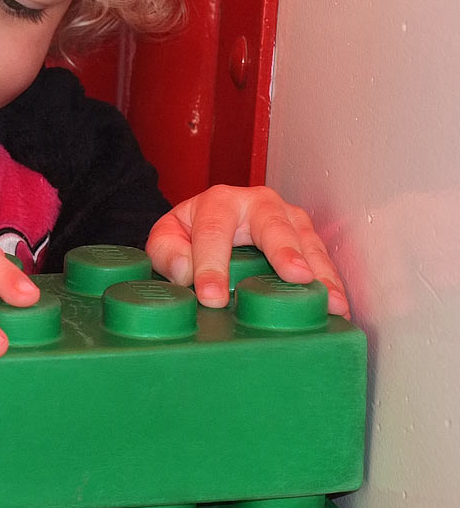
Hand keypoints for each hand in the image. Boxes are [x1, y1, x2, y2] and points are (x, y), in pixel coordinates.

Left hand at [145, 184, 349, 317]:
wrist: (212, 222)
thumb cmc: (190, 234)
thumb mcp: (167, 238)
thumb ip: (167, 252)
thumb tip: (188, 272)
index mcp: (218, 202)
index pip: (213, 232)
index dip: (212, 266)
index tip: (212, 298)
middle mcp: (257, 203)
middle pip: (272, 224)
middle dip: (284, 250)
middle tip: (295, 276)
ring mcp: (287, 217)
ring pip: (305, 240)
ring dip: (320, 271)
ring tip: (331, 301)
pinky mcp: (305, 235)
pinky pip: (322, 257)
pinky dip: (332, 281)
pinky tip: (339, 305)